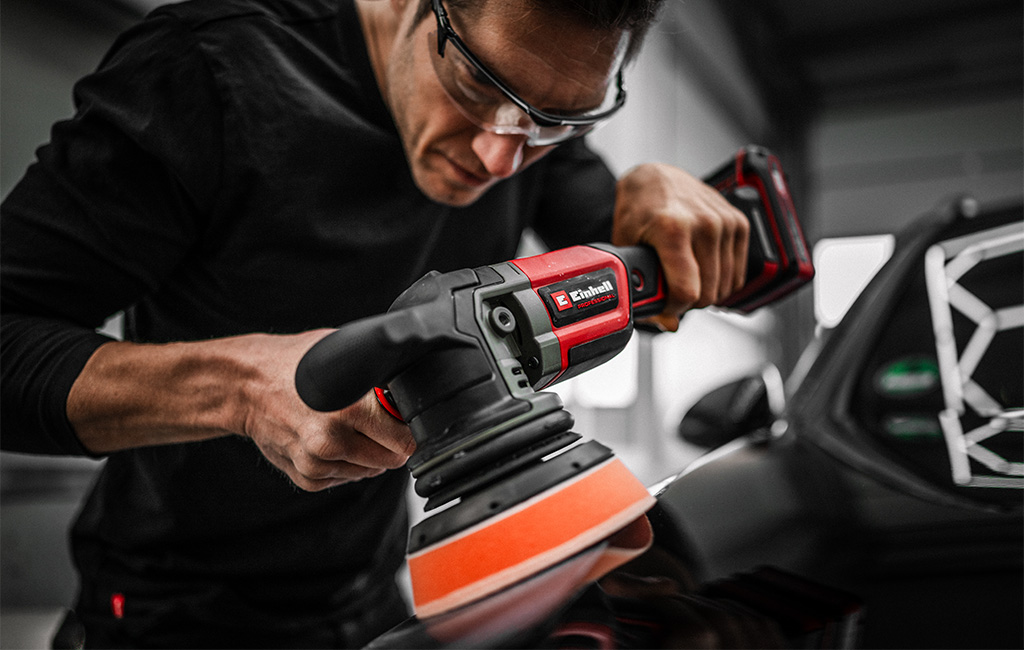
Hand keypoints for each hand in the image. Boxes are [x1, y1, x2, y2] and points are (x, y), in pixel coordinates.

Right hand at [237, 330, 415, 490]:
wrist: (247, 385)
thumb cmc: (294, 364)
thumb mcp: (345, 354)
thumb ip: (380, 373)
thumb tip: (412, 382)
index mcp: (350, 409)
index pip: (406, 440)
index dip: (411, 429)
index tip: (405, 420)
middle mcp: (333, 441)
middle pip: (392, 460)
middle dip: (392, 442)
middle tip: (379, 422)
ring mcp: (318, 463)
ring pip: (370, 472)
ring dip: (368, 454)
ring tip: (347, 426)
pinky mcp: (306, 478)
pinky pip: (346, 478)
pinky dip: (345, 463)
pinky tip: (330, 438)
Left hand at [612, 163, 748, 330]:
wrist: (656, 178)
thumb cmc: (639, 210)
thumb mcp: (628, 248)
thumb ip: (644, 289)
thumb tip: (669, 323)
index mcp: (673, 228)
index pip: (686, 291)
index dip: (673, 308)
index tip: (664, 305)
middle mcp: (704, 224)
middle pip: (707, 293)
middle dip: (688, 301)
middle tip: (672, 289)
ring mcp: (725, 222)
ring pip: (725, 287)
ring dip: (706, 291)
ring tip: (687, 278)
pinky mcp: (739, 223)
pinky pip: (738, 274)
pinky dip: (722, 280)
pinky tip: (703, 270)